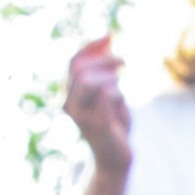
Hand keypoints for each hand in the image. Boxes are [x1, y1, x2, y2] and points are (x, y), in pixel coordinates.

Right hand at [63, 35, 130, 182]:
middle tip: (125, 62)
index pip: (74, 61)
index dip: (91, 46)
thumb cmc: (113, 124)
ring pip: (91, 81)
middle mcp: (69, 103)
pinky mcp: (96, 124)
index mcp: (69, 94)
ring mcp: (81, 115)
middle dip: (105, 60)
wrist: (115, 159)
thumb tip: (108, 39)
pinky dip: (118, 95)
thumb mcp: (109, 93)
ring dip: (111, 80)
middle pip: (81, 69)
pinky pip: (107, 96)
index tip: (110, 35)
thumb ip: (105, 70)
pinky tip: (121, 105)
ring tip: (120, 91)